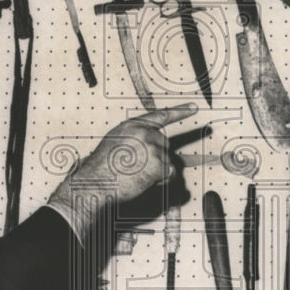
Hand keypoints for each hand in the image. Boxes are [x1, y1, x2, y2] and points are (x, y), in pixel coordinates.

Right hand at [47, 103, 197, 238]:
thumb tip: (151, 146)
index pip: (161, 115)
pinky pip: (169, 173)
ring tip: (136, 174)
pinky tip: (143, 180)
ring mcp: (152, 147)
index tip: (194, 107)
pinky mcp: (158, 163)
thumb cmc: (101, 168)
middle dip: (158, 157)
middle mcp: (144, 133)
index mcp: (132, 125)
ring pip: (167, 160)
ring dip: (157, 171)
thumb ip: (134, 139)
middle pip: (165, 144)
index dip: (180, 111)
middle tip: (138, 168)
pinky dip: (161, 180)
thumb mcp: (115, 142)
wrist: (95, 182)